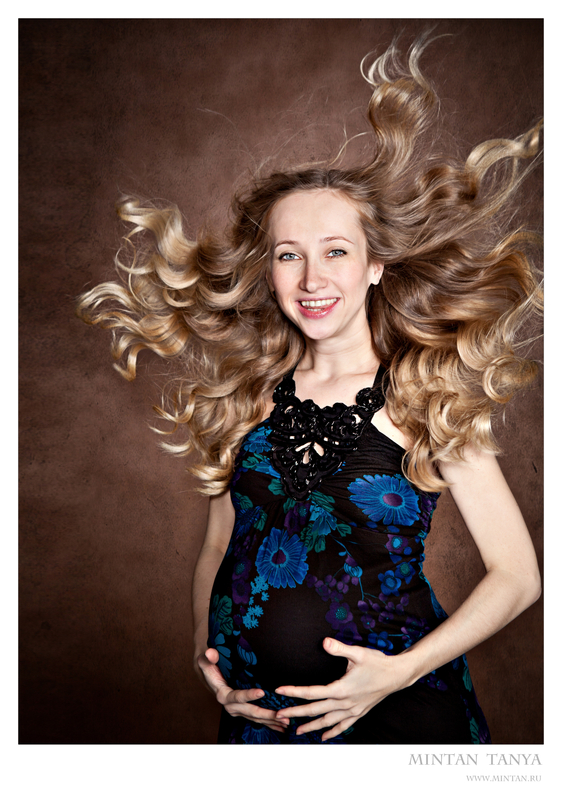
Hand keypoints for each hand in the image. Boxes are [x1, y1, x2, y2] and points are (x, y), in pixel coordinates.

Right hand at [197, 648, 289, 733]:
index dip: (249, 695)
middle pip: (250, 711)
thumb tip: (210, 653)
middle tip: (281, 714)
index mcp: (222, 694)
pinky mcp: (243, 712)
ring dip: (271, 721)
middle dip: (266, 714)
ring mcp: (237, 711)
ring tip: (286, 722)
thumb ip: (209, 657)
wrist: (211, 676)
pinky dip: (269, 724)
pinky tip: (280, 727)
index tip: (262, 692)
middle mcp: (230, 706)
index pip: (237, 696)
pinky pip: (257, 719)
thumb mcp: (207, 660)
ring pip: (256, 718)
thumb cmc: (211, 665)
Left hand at [274, 638, 410, 740]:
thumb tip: (324, 642)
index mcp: (341, 689)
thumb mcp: (358, 653)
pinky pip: (343, 726)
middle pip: (315, 710)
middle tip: (279, 716)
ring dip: (311, 727)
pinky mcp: (359, 712)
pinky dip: (332, 732)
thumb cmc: (377, 662)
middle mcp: (345, 703)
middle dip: (296, 713)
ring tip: (297, 731)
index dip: (294, 692)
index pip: (312, 692)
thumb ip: (339, 648)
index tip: (280, 691)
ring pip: (327, 721)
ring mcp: (352, 710)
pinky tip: (324, 737)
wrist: (397, 675)